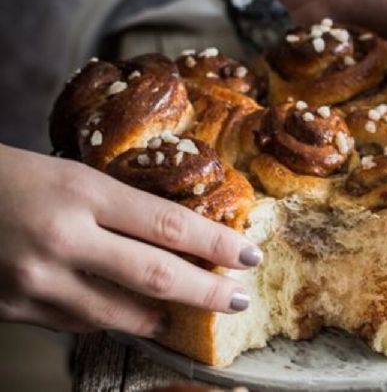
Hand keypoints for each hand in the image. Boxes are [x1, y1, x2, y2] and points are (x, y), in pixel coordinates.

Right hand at [0, 144, 261, 336]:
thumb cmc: (7, 177)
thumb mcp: (70, 176)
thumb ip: (117, 209)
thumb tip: (173, 239)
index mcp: (82, 191)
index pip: (169, 225)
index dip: (217, 244)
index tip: (248, 255)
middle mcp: (63, 237)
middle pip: (156, 275)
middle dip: (207, 293)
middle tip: (237, 300)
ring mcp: (36, 279)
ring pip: (119, 314)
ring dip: (159, 319)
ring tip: (181, 316)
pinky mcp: (14, 308)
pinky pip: (78, 325)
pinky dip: (108, 321)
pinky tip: (125, 316)